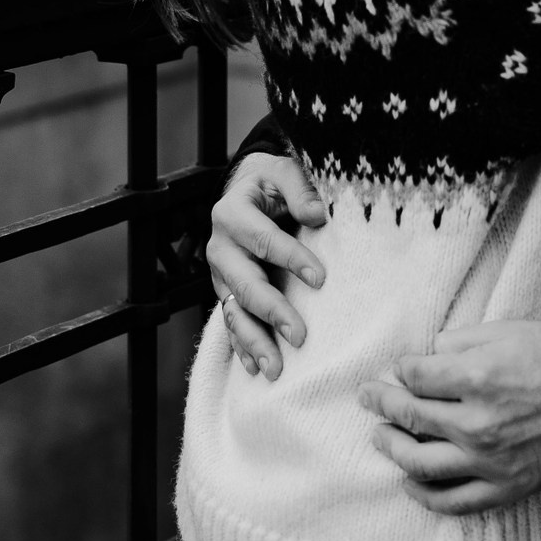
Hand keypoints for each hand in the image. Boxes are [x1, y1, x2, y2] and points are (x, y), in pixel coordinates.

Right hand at [206, 152, 325, 380]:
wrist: (247, 188)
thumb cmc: (272, 182)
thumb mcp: (283, 171)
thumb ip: (299, 189)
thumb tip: (316, 215)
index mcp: (232, 212)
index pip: (263, 240)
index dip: (291, 258)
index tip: (321, 279)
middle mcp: (220, 246)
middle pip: (245, 284)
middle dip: (272, 311)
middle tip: (300, 336)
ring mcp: (220, 274)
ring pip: (234, 312)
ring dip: (254, 341)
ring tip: (275, 369)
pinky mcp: (225, 292)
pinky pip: (231, 323)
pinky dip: (242, 347)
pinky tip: (255, 369)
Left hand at [359, 321, 540, 514]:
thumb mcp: (506, 330)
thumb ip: (459, 341)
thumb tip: (427, 355)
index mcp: (476, 378)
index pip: (415, 376)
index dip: (399, 369)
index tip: (395, 368)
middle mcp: (477, 424)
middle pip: (410, 417)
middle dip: (381, 404)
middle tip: (368, 398)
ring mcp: (490, 462)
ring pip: (421, 465)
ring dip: (393, 449)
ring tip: (380, 438)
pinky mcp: (506, 488)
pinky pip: (454, 502)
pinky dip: (425, 496)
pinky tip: (410, 482)